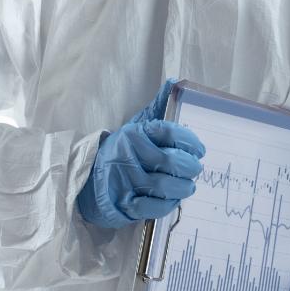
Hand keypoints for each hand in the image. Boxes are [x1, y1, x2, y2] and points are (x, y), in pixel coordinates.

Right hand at [76, 80, 204, 229]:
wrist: (90, 177)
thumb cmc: (123, 150)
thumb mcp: (137, 125)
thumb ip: (157, 107)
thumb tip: (175, 82)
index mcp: (135, 133)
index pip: (169, 132)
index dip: (190, 141)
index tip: (199, 150)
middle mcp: (129, 154)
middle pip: (170, 162)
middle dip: (190, 167)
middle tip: (195, 170)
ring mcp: (126, 180)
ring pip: (163, 186)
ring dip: (183, 188)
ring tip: (189, 186)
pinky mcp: (123, 202)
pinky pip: (152, 207)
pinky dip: (167, 205)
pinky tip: (173, 200)